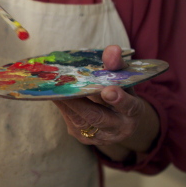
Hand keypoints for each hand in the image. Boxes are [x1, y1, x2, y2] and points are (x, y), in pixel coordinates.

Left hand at [53, 45, 159, 159]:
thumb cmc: (120, 94)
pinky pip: (70, 120)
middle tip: (64, 89)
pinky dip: (61, 106)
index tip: (108, 91)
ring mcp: (99, 137)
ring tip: (52, 87)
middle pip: (97, 117)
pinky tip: (52, 93)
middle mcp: (118, 129)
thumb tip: (112, 49)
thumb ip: (117, 65)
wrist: (117, 122)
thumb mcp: (123, 80)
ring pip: (79, 120)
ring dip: (64, 103)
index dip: (119, 99)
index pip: (129, 106)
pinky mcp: (82, 137)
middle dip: (79, 103)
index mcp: (133, 113)